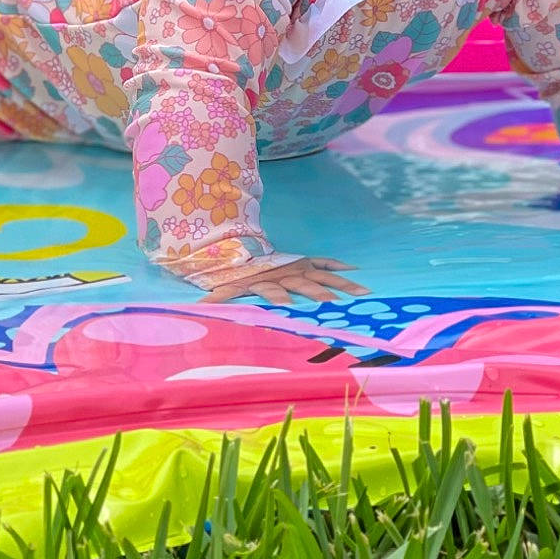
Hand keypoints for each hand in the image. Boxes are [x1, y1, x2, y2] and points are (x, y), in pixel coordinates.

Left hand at [200, 256, 367, 305]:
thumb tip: (198, 310)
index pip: (276, 293)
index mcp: (268, 282)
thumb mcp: (226, 285)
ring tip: (362, 292)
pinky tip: (354, 270)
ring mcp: (298, 266)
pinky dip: (337, 265)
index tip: (290, 310)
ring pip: (323, 275)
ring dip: (341, 284)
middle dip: (321, 295)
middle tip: (337, 305)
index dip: (281, 300)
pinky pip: (323, 261)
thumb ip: (218, 298)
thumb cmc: (238, 273)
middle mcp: (287, 275)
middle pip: (307, 286)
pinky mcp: (304, 260)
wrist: (245, 247)